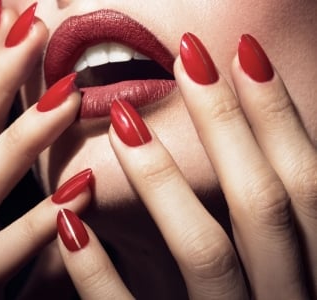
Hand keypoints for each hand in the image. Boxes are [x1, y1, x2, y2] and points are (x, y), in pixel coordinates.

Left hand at [55, 33, 315, 298]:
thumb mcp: (281, 266)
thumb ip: (270, 221)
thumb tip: (256, 143)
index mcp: (312, 270)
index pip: (306, 182)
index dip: (279, 116)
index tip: (243, 53)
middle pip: (261, 204)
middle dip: (229, 124)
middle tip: (190, 56)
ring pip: (207, 254)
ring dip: (164, 181)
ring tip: (124, 118)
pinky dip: (102, 271)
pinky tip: (70, 221)